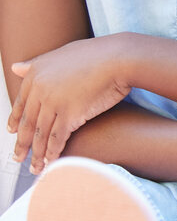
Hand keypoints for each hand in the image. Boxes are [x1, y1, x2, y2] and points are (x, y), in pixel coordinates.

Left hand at [9, 36, 132, 172]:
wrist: (120, 58)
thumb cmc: (98, 53)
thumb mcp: (63, 52)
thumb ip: (38, 64)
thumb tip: (15, 68)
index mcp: (35, 75)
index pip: (21, 103)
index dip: (16, 121)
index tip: (13, 132)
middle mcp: (39, 89)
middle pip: (27, 123)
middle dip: (22, 144)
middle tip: (19, 157)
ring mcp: (53, 102)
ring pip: (40, 133)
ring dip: (37, 153)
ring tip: (35, 168)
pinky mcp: (69, 114)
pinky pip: (57, 137)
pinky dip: (53, 152)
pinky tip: (51, 161)